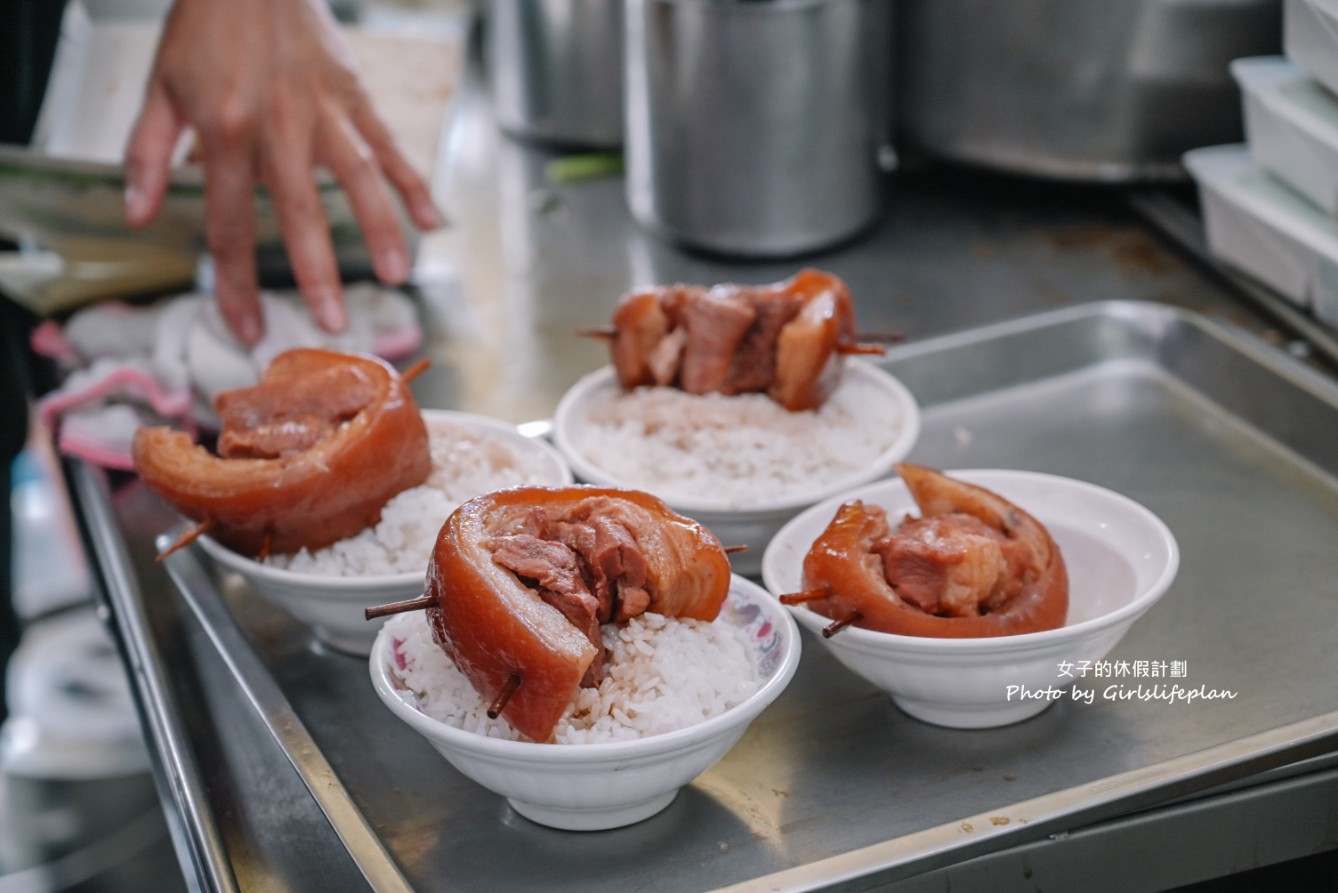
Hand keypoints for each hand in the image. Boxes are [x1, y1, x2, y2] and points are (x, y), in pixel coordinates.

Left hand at [123, 0, 443, 345]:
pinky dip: (413, 183)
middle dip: (317, 273)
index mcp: (225, 132)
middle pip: (301, 212)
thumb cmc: (204, 26)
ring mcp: (324, 111)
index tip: (247, 328)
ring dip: (381, 231)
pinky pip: (389, 144)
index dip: (237, 282)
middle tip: (334, 325)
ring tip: (397, 277)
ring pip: (360, 179)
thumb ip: (147, 154)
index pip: (231, 223)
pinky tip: (434, 221)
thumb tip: (137, 216)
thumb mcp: (160, 87)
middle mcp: (279, 127)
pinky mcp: (354, 95)